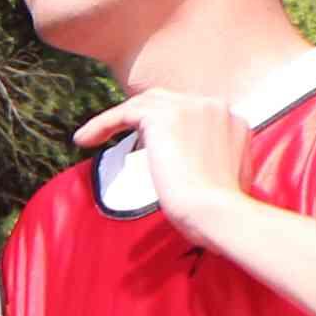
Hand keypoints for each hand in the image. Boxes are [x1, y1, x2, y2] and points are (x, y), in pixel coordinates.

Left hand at [73, 89, 255, 244]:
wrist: (218, 213)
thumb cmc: (221, 213)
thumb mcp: (226, 180)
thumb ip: (214, 163)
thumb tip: (196, 169)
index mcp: (231, 121)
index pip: (189, 113)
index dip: (164, 126)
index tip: (144, 145)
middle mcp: (214, 107)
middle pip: (167, 101)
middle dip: (140, 115)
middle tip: (117, 135)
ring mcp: (191, 108)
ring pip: (143, 104)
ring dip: (114, 118)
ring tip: (91, 138)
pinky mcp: (164, 117)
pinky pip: (124, 112)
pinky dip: (101, 123)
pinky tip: (83, 140)